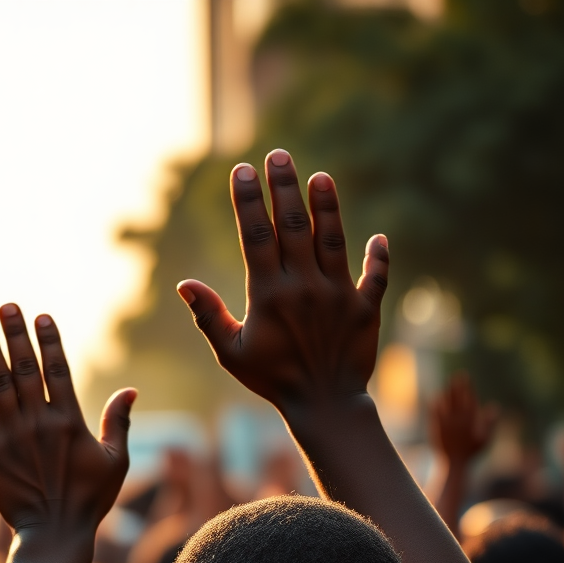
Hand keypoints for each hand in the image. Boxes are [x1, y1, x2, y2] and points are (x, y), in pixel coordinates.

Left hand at [0, 303, 134, 536]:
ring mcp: (11, 436)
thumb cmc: (89, 500)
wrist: (53, 534)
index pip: (57, 370)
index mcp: (70, 421)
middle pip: (24, 368)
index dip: (48, 340)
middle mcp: (38, 423)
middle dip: (15, 334)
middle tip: (6, 306)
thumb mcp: (116, 462)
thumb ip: (119, 423)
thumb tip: (130, 390)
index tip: (40, 315)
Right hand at [176, 149, 388, 416]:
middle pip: (294, 225)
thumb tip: (184, 284)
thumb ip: (210, 316)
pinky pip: (376, 276)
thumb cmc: (271, 380)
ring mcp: (339, 294)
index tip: (242, 170)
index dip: (248, 201)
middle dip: (284, 187)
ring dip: (327, 205)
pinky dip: (379, 257)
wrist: (324, 405)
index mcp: (269, 295)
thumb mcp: (231, 353)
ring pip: (333, 239)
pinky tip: (377, 238)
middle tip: (278, 155)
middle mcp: (305, 287)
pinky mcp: (366, 308)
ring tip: (320, 177)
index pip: (256, 236)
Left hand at [430, 373, 497, 466]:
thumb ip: (488, 422)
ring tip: (447, 385)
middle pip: (457, 399)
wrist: (454, 463)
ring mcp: (445, 424)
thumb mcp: (484, 438)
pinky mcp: (435, 428)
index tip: (466, 378)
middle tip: (457, 375)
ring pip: (445, 404)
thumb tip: (494, 406)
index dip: (467, 388)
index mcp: (469, 421)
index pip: (469, 400)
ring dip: (447, 393)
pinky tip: (435, 398)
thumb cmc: (471, 452)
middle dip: (457, 386)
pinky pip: (435, 413)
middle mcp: (457, 420)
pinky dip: (435, 405)